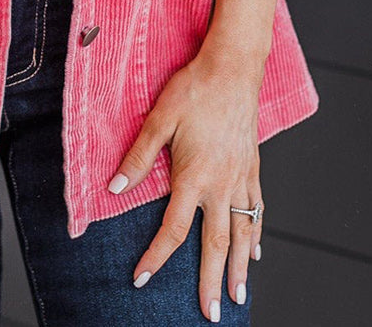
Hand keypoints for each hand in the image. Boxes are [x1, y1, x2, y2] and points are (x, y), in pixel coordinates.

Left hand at [106, 48, 264, 319]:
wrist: (234, 69)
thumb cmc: (194, 89)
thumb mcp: (159, 119)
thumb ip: (139, 157)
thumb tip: (115, 188)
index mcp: (194, 176)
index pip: (173, 229)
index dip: (156, 257)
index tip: (142, 279)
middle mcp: (221, 184)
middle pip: (216, 245)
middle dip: (211, 282)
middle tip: (211, 313)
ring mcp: (241, 178)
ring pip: (242, 233)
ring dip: (240, 269)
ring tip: (239, 296)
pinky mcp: (253, 167)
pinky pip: (256, 209)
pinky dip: (255, 234)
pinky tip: (255, 252)